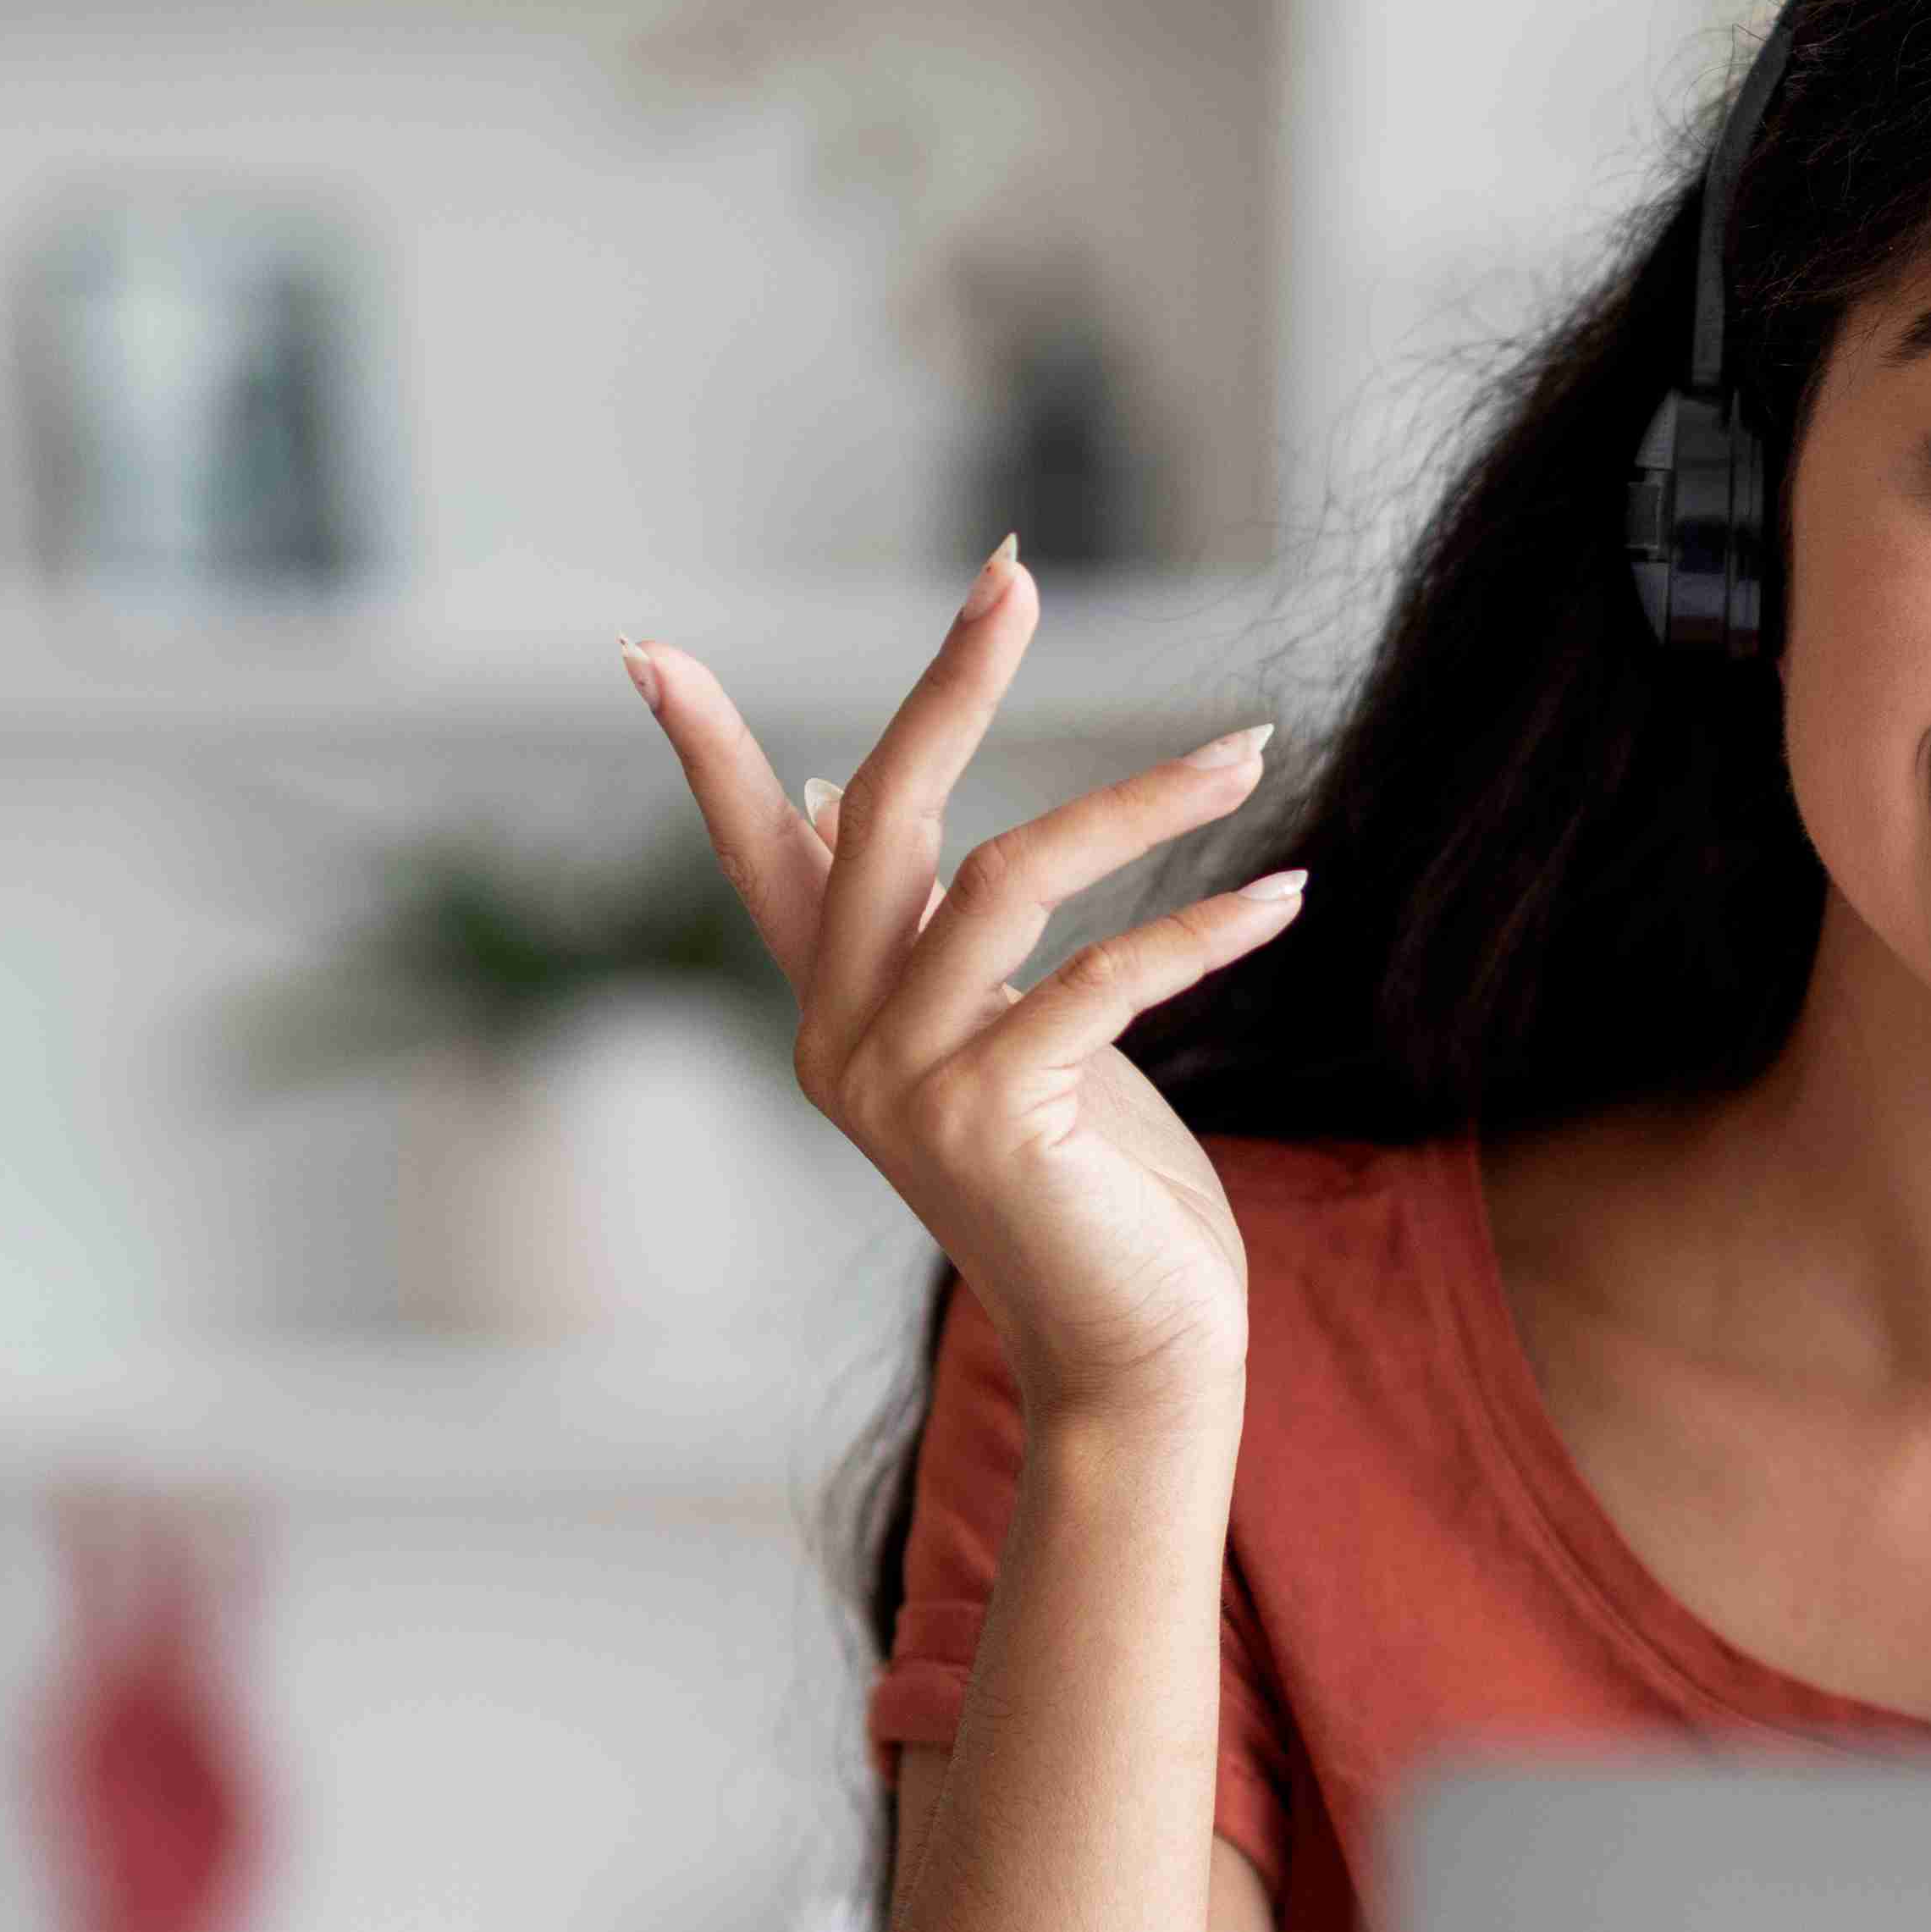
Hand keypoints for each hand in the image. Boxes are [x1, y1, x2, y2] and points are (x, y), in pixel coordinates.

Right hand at [624, 542, 1307, 1428]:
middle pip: (889, 817)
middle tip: (1012, 577)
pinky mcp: (993, 1119)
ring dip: (1143, 803)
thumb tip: (855, 791)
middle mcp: (845, 1041)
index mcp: (838, 1015)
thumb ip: (935, 932)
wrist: (1133, 1354)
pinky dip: (1204, 926)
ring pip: (1012, 877)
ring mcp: (907, 1084)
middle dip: (952, 684)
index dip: (710, 755)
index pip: (762, 859)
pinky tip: (1286, 892)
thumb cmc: (1090, 1189)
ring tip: (1249, 751)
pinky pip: (1103, 976)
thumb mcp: (1003, 1036)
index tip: (644, 650)